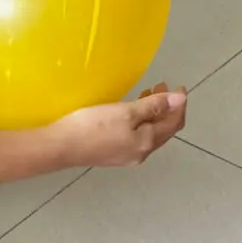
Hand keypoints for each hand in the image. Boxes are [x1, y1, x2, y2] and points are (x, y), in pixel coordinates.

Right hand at [52, 85, 187, 166]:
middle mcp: (141, 153)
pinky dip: (141, 121)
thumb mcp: (126, 112)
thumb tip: (180, 100)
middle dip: (167, 108)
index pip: (174, 124)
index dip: (179, 105)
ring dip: (153, 113)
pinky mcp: (113, 154)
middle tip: (162, 86)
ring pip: (149, 133)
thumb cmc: (93, 126)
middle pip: (164, 130)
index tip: (179, 87)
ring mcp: (127, 156)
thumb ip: (154, 106)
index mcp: (147, 143)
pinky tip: (131, 111)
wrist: (61, 146)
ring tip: (148, 93)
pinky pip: (137, 136)